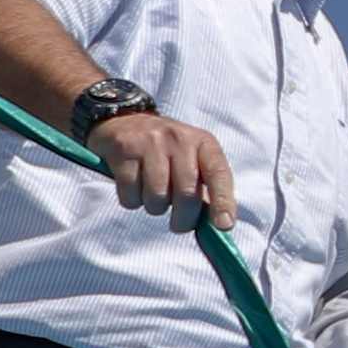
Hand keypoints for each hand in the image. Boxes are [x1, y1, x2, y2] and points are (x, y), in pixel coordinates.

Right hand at [85, 106, 237, 227]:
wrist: (123, 121)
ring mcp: (150, 142)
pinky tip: (134, 185)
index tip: (224, 225)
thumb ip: (205, 190)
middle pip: (186, 193)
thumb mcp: (191, 160)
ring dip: (154, 207)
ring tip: (152, 193)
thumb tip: (216, 225)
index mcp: (203, 142)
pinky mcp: (124, 149)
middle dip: (183, 219)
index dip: (223, 201)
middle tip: (179, 224)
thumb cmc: (165, 152)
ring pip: (156, 198)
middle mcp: (179, 138)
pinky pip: (130, 195)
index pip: (218, 174)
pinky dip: (131, 200)